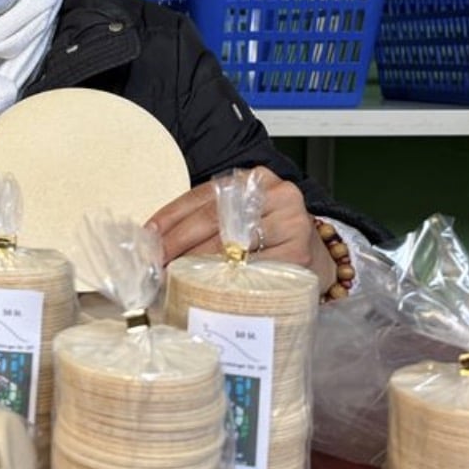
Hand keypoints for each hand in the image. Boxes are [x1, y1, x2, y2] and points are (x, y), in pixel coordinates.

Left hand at [144, 166, 335, 289]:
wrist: (319, 254)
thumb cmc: (269, 235)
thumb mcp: (241, 214)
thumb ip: (206, 218)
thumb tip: (156, 238)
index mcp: (254, 179)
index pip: (203, 196)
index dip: (171, 217)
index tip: (149, 237)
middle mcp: (275, 194)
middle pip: (214, 219)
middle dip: (178, 243)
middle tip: (156, 262)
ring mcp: (291, 222)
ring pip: (230, 245)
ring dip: (196, 265)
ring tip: (173, 276)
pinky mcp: (299, 254)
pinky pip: (252, 271)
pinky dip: (226, 281)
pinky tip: (207, 289)